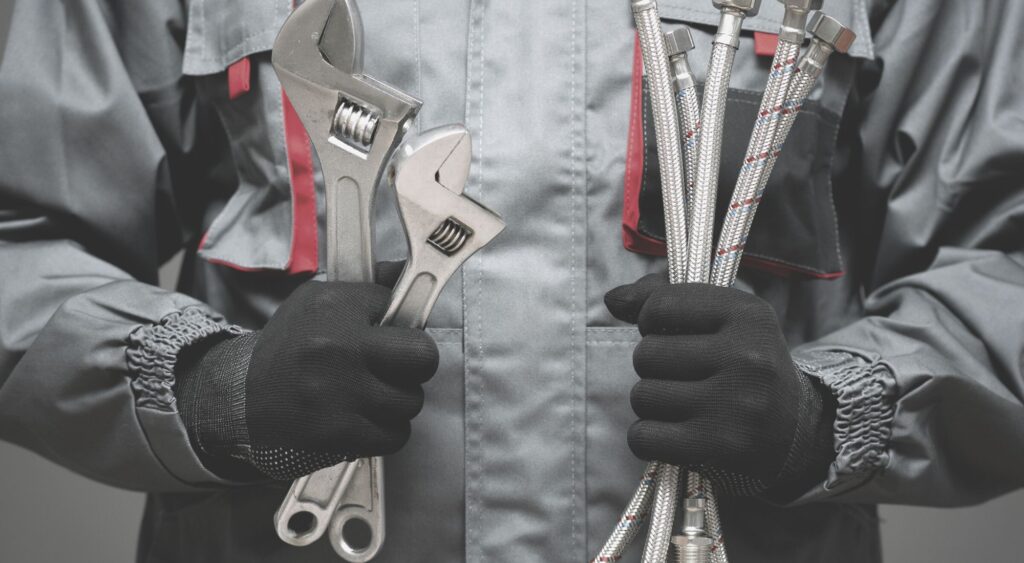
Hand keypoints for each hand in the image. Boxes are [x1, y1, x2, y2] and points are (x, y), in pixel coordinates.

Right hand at [174, 264, 437, 479]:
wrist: (239, 394)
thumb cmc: (289, 345)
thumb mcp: (319, 299)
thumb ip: (369, 287)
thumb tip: (408, 275)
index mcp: (335, 308)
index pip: (401, 308)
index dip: (401, 324)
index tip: (390, 334)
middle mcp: (339, 348)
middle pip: (423, 357)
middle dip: (415, 364)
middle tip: (396, 367)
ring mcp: (339, 393)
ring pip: (411, 401)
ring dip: (398, 401)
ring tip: (372, 394)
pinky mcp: (338, 432)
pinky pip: (395, 436)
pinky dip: (388, 432)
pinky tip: (367, 420)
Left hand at [605, 274, 835, 498]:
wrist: (796, 432)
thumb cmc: (745, 366)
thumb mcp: (723, 318)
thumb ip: (664, 298)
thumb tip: (613, 299)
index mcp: (748, 314)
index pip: (661, 304)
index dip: (651, 320)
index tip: (669, 333)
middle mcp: (746, 356)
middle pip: (646, 354)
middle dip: (652, 366)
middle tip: (682, 376)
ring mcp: (734, 403)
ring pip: (643, 395)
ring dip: (651, 403)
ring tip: (682, 404)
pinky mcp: (720, 446)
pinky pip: (644, 436)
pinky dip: (646, 437)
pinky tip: (671, 433)